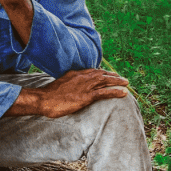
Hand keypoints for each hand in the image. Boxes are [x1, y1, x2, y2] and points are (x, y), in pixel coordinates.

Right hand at [14, 69, 129, 118]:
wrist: (43, 99)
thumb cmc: (49, 95)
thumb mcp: (61, 84)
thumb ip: (69, 83)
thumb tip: (74, 86)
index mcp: (76, 73)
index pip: (94, 71)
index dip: (104, 73)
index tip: (111, 75)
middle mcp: (82, 77)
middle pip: (102, 74)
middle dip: (114, 76)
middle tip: (123, 79)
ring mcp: (85, 86)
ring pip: (106, 82)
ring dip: (118, 82)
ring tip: (127, 84)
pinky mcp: (86, 96)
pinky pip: (104, 93)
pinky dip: (115, 92)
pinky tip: (124, 93)